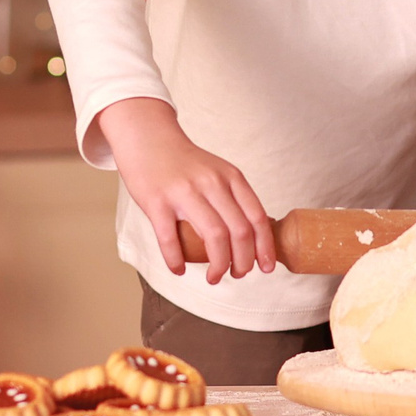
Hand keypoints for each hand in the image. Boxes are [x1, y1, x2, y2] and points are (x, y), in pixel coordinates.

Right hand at [97, 96, 274, 283]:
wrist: (148, 138)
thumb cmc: (185, 163)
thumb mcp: (218, 171)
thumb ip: (234, 197)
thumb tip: (252, 236)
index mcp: (231, 177)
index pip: (257, 217)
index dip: (265, 246)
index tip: (267, 266)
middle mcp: (212, 183)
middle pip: (239, 231)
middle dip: (243, 262)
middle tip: (238, 275)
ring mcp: (184, 192)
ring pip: (214, 237)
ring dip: (218, 265)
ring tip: (214, 278)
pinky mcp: (157, 202)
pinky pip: (170, 239)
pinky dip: (177, 260)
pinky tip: (179, 269)